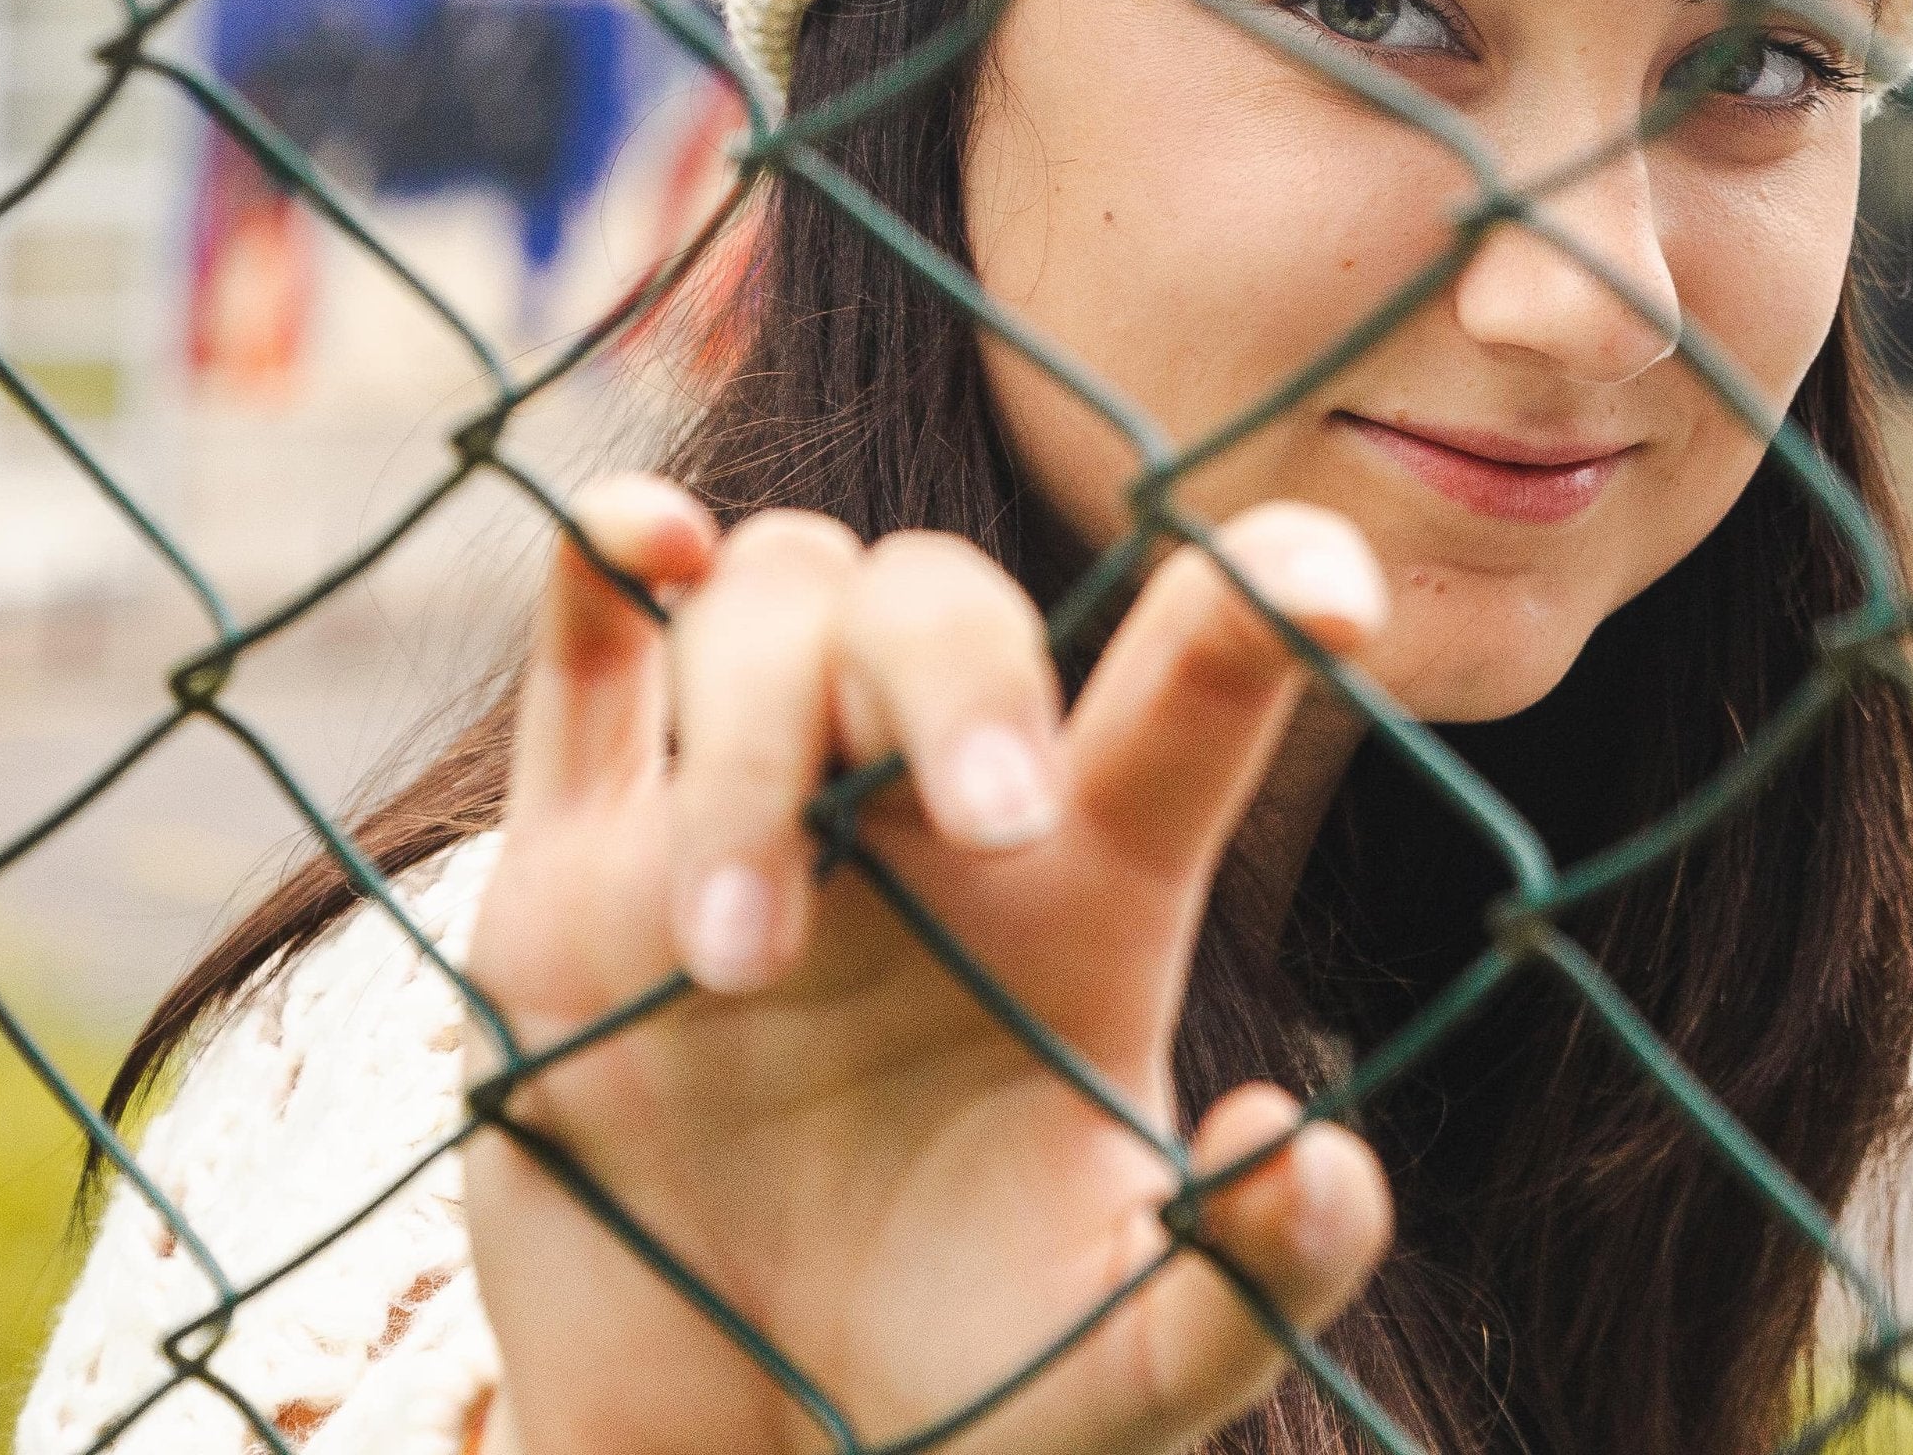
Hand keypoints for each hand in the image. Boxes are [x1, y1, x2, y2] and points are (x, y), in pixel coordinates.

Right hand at [461, 477, 1394, 1454]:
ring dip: (766, 729)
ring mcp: (746, 812)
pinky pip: (592, 650)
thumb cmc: (968, 1383)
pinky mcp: (578, 867)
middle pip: (941, 602)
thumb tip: (1316, 1160)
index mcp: (1086, 889)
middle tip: (997, 821)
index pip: (1187, 691)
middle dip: (966, 673)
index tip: (1334, 583)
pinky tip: (648, 542)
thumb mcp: (1121, 1382)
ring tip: (743, 963)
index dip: (1254, 601)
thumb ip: (1235, 1291)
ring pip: (771, 602)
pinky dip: (609, 558)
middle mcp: (922, 812)